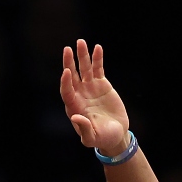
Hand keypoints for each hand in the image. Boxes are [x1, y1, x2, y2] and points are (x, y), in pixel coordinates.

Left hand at [60, 39, 130, 154]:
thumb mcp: (92, 138)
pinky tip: (98, 48)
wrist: (116, 134)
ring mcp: (90, 88)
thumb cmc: (102, 138)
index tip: (66, 71)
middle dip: (69, 62)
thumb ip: (84, 129)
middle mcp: (79, 95)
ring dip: (82, 56)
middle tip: (67, 49)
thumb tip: (75, 117)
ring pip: (84, 69)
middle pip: (72, 76)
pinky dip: (97, 59)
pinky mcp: (102, 84)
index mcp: (74, 107)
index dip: (65, 82)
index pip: (67, 91)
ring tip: (81, 42)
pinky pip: (98, 69)